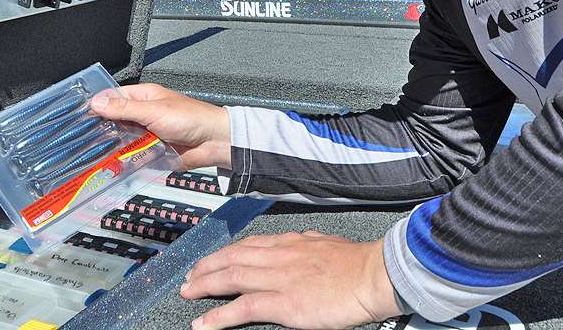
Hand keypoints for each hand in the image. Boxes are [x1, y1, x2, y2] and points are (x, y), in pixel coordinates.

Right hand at [89, 83, 231, 169]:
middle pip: (113, 121)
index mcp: (144, 97)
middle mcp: (142, 114)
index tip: (77, 116)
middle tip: (80, 138)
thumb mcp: (154, 111)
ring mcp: (145, 133)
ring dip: (110, 146)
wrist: (214, 142)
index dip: (96, 106)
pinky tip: (109, 164)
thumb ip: (125, 109)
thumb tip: (97, 102)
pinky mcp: (150, 151)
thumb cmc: (192, 118)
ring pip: (120, 140)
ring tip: (90, 153)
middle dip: (100, 129)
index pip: (112, 98)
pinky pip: (131, 155)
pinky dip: (122, 159)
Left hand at [182, 232, 401, 329]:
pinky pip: (243, 308)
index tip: (213, 259)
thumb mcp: (327, 244)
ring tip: (187, 292)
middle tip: (190, 276)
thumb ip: (307, 245)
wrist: (375, 275)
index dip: (227, 253)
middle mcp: (280, 255)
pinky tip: (203, 323)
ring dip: (204, 285)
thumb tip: (299, 244)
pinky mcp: (284, 303)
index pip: (250, 245)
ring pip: (231, 277)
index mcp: (292, 242)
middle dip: (207, 266)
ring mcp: (280, 278)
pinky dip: (218, 315)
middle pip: (233, 257)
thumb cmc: (359, 263)